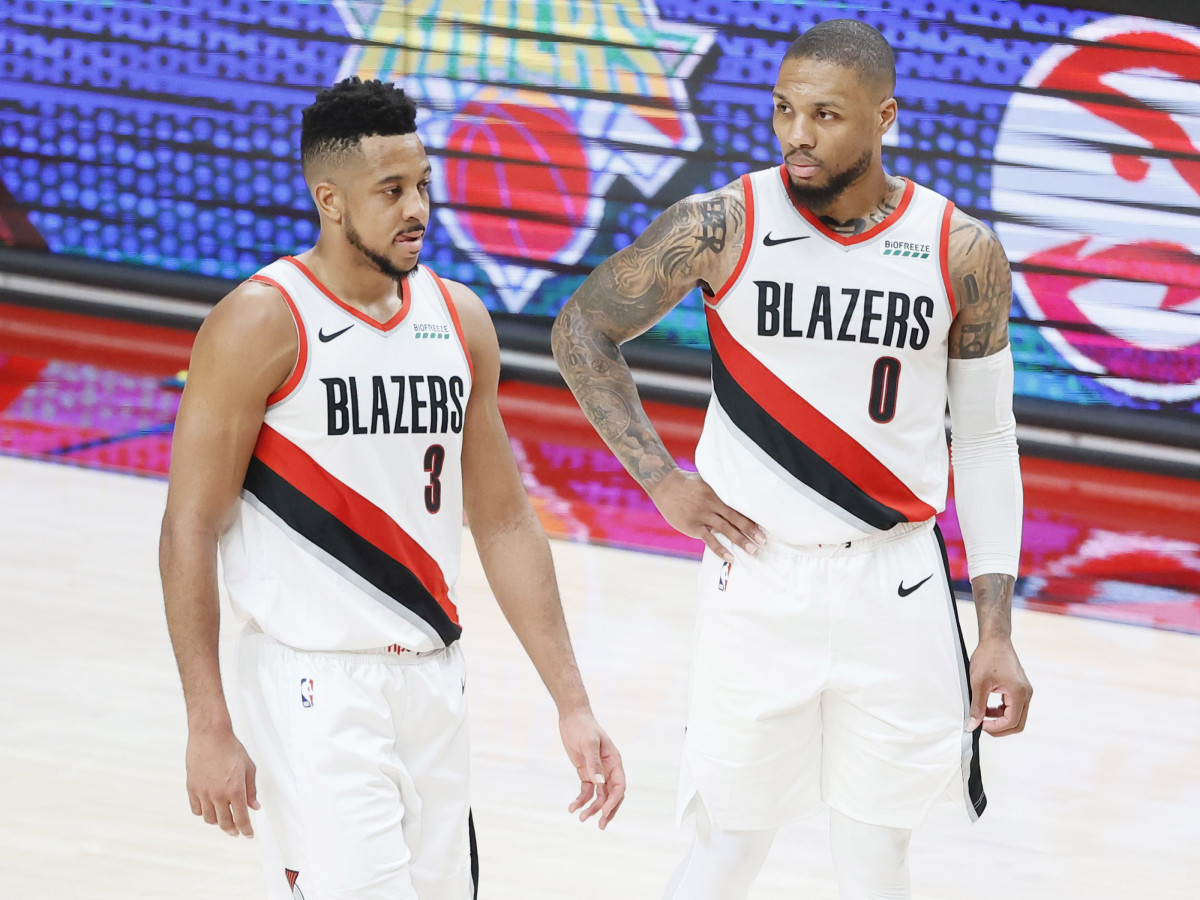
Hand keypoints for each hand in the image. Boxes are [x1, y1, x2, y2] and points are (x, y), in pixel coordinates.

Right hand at [185, 724, 259, 836]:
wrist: (210, 736)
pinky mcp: (192, 788)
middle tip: (237, 831)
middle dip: (232, 830)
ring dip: (218, 822)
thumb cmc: (231, 749)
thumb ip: (251, 790)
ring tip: (224, 819)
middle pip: (225, 823)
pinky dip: (204, 813)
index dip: (246, 830)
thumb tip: (254, 807)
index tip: (248, 835)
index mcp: (235, 790)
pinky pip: (197, 809)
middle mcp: (218, 795)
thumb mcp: (249, 768)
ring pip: (209, 819)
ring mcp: (203, 793)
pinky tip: (210, 809)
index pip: (241, 819)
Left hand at [559, 708, 625, 829]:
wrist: (572, 717)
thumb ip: (594, 763)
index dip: (613, 801)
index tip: (604, 812)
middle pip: (612, 795)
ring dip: (592, 808)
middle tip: (599, 825)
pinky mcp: (586, 772)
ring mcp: (597, 771)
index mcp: (614, 762)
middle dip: (607, 811)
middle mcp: (608, 769)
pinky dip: (581, 800)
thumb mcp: (589, 743)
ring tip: (580, 818)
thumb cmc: (584, 727)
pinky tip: (572, 807)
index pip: (619, 786)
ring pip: (599, 796)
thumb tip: (599, 783)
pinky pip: (586, 791)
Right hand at [649, 469, 764, 561]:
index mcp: (717, 493)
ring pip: (725, 530)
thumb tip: (737, 497)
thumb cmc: (687, 483)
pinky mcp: (693, 526)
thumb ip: (720, 491)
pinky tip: (731, 557)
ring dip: (740, 541)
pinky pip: (709, 540)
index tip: (764, 525)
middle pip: (735, 518)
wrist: (664, 485)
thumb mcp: (706, 481)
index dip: (752, 516)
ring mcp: (702, 516)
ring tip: (753, 551)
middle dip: (751, 530)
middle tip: (764, 541)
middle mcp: (711, 504)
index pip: (738, 506)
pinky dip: (721, 549)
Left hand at [967, 636, 1031, 735]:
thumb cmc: (988, 657)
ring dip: (1000, 720)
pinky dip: (1002, 712)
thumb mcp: (978, 683)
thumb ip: (976, 706)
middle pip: (1018, 723)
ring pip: (1016, 717)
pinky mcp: (1020, 689)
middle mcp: (1026, 694)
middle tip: (981, 726)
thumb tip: (973, 725)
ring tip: (982, 715)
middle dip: (999, 728)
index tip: (979, 725)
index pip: (1011, 721)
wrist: (995, 640)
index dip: (995, 728)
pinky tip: (987, 708)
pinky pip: (1014, 707)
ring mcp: (1025, 691)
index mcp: (1019, 693)